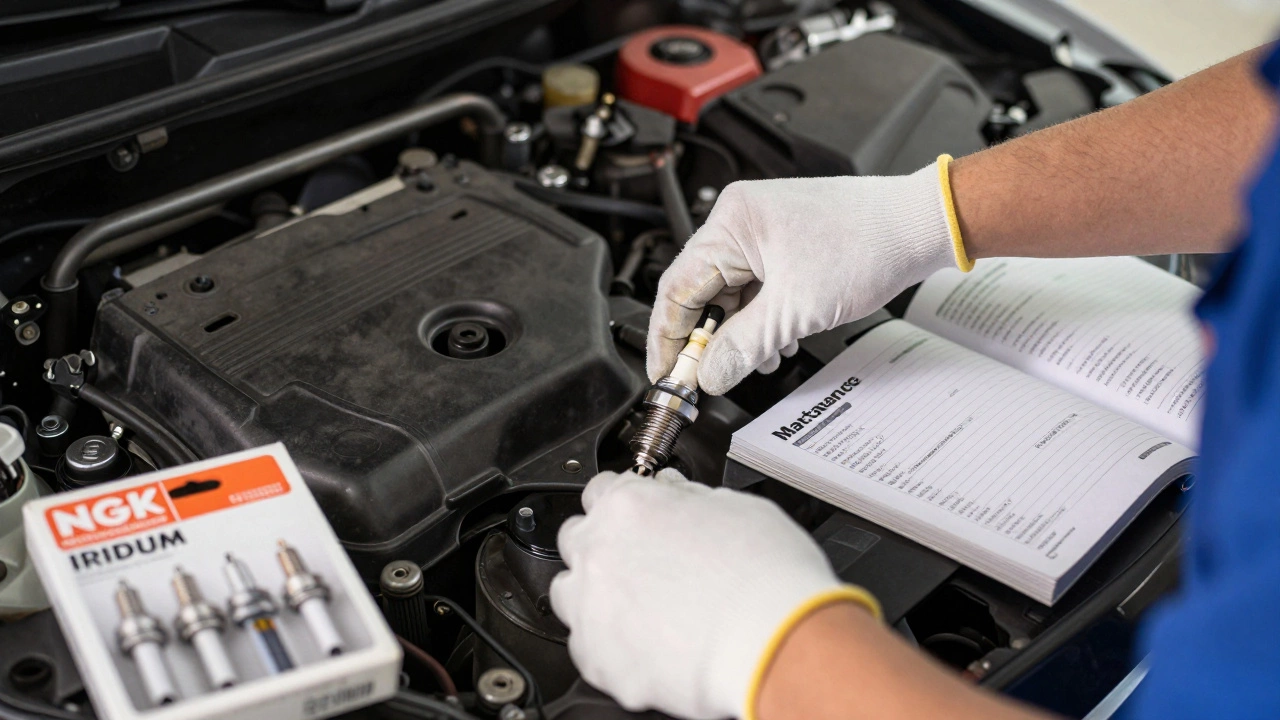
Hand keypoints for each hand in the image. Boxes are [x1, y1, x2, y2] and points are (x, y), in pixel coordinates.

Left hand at [550, 470, 878, 718]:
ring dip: (594, 594)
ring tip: (639, 607)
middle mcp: (599, 551)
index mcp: (630, 505)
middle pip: (577, 538)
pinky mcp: (598, 660)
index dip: (625, 503)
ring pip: (568, 593)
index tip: (637, 516)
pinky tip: (645, 645)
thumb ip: (689, 499)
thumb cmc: (767, 577)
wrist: (775, 643)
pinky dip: (609, 647)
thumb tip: (676, 495)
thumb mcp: (737, 508)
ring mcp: (592, 608)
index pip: (601, 490)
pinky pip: (585, 648)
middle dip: (604, 546)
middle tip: (643, 562)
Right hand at [647, 162, 956, 394]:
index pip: (677, 287)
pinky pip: (756, 287)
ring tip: (752, 362)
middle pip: (701, 290)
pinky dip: (760, 318)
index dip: (669, 338)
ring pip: (730, 292)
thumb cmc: (868, 244)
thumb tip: (708, 375)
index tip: (667, 373)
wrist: (921, 226)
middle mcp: (740, 220)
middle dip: (707, 338)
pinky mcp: (784, 243)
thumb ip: (742, 348)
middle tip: (704, 377)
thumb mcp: (794, 311)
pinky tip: (775, 342)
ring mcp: (763, 230)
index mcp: (731, 223)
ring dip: (737, 332)